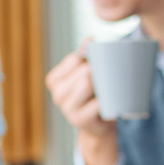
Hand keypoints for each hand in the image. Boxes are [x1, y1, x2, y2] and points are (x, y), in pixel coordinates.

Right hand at [45, 40, 118, 164]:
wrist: (99, 125)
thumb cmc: (94, 96)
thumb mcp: (88, 73)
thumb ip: (86, 55)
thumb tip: (89, 39)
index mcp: (54, 80)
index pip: (75, 59)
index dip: (90, 60)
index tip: (97, 69)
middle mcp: (57, 94)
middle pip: (82, 71)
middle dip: (98, 72)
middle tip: (106, 81)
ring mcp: (66, 108)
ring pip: (86, 84)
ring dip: (102, 85)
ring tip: (107, 91)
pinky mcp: (78, 120)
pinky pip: (96, 103)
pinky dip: (105, 101)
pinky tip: (108, 103)